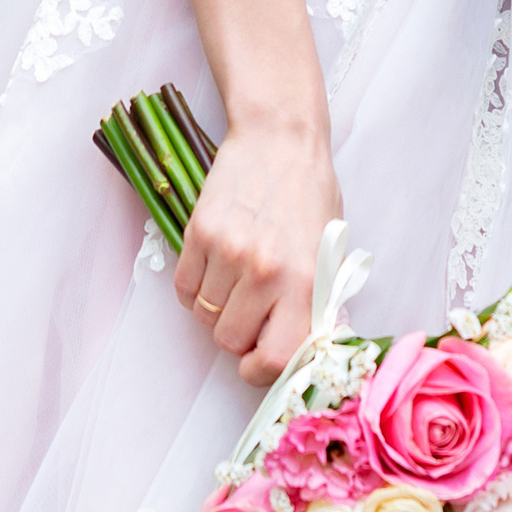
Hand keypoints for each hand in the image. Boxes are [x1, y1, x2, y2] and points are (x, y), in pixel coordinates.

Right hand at [174, 108, 340, 384]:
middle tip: (252, 307)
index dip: (261, 370)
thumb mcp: (329, 255)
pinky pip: (183, 288)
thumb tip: (296, 352)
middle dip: (238, 333)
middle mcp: (265, 272)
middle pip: (229, 341)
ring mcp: (228, 252)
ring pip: (204, 316)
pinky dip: (195, 286)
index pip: (275, 359)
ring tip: (236, 277)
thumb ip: (312, 305)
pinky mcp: (199, 233)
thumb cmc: (310, 198)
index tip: (259, 361)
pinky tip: (215, 264)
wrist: (280, 140)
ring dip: (216, 306)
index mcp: (306, 283)